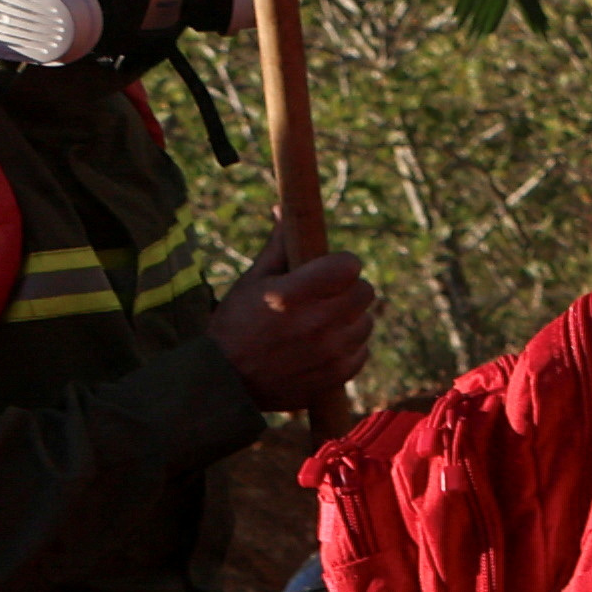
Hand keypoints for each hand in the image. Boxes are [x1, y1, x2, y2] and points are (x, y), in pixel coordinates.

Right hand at [209, 239, 373, 410]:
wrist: (225, 383)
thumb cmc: (235, 326)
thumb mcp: (251, 282)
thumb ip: (278, 246)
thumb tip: (284, 207)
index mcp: (292, 295)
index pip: (349, 265)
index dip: (341, 264)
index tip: (328, 268)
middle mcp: (317, 323)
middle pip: (364, 291)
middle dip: (346, 289)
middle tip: (322, 297)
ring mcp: (331, 352)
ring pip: (366, 321)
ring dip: (348, 319)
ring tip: (315, 325)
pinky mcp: (340, 374)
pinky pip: (362, 349)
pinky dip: (347, 347)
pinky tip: (318, 348)